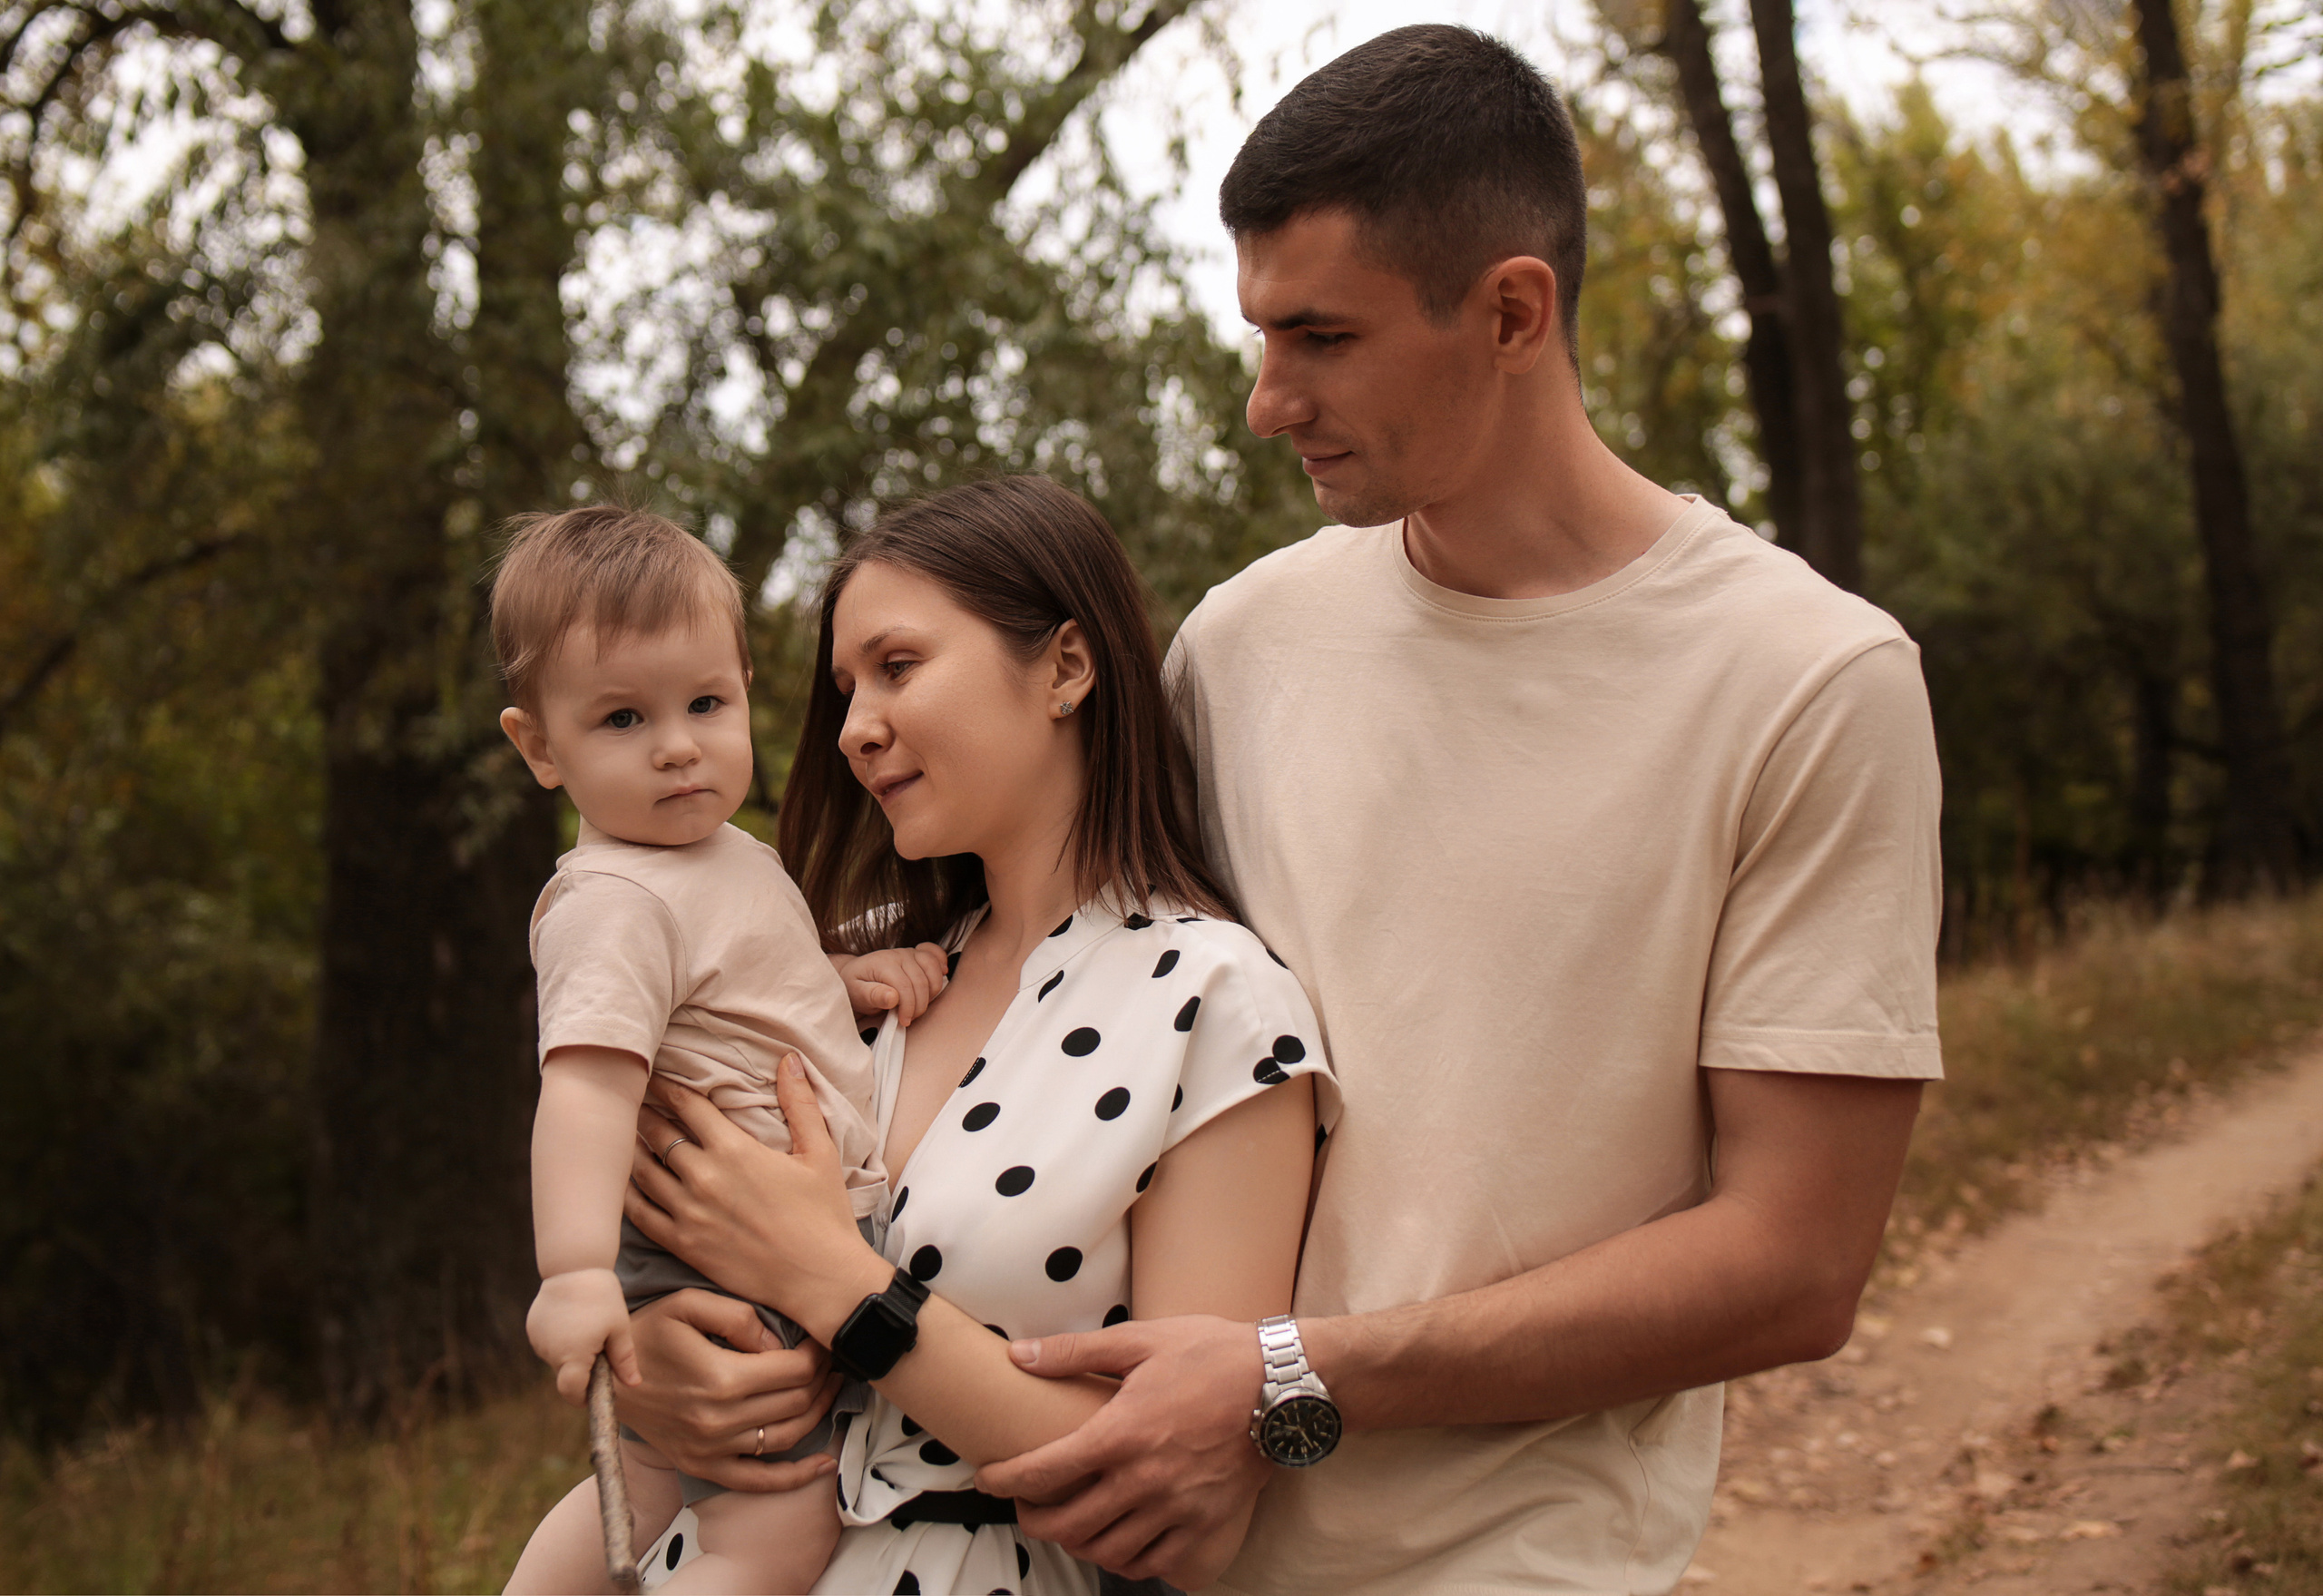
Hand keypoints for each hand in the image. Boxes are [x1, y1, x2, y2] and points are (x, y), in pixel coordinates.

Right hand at [527, 1268, 638, 1405]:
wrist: (574, 1265)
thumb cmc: (602, 1297)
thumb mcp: (619, 1328)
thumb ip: (624, 1360)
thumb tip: (633, 1385)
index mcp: (573, 1356)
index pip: (571, 1392)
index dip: (582, 1398)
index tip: (594, 1395)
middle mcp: (550, 1352)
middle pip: (566, 1375)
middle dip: (582, 1370)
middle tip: (600, 1347)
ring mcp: (538, 1340)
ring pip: (557, 1358)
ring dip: (571, 1352)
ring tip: (587, 1326)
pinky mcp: (532, 1328)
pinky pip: (548, 1343)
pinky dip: (560, 1339)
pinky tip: (572, 1318)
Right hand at [616, 1289, 841, 1491]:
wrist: (600, 1380)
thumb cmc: (646, 1334)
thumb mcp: (686, 1305)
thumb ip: (737, 1316)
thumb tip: (776, 1343)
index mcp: (720, 1378)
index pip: (793, 1369)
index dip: (818, 1353)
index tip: (822, 1339)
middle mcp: (719, 1420)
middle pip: (796, 1402)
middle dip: (822, 1378)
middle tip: (831, 1360)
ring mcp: (711, 1449)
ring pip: (787, 1437)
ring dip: (819, 1414)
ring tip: (830, 1390)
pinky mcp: (703, 1466)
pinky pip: (758, 1481)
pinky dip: (795, 1477)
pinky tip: (823, 1465)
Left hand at [625, 1057, 888, 1335]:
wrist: (819, 1279)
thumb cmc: (824, 1215)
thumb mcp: (819, 1152)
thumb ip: (800, 1103)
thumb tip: (789, 1059)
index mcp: (734, 1150)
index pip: (687, 1106)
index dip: (668, 1087)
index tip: (656, 1076)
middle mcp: (703, 1178)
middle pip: (658, 1134)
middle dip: (644, 1113)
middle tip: (633, 1100)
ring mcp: (688, 1213)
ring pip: (643, 1172)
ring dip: (631, 1149)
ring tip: (624, 1135)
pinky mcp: (683, 1245)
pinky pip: (641, 1214)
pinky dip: (628, 1194)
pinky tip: (626, 1183)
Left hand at [832, 942, 949, 1024]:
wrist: (853, 975)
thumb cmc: (855, 987)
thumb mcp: (856, 994)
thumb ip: (872, 996)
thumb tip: (892, 997)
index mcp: (883, 964)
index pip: (905, 987)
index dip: (908, 1007)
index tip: (904, 1021)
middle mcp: (898, 955)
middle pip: (921, 981)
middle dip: (919, 1005)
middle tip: (910, 1018)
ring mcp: (909, 953)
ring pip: (933, 969)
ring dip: (932, 991)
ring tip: (920, 1004)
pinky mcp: (916, 954)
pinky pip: (935, 953)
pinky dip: (941, 963)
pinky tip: (941, 974)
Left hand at [973, 1316, 1271, 1587]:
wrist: (1284, 1385)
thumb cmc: (1212, 1355)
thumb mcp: (1142, 1340)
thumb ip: (1075, 1352)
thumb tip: (1020, 1355)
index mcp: (1120, 1433)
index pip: (1044, 1472)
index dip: (1005, 1481)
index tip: (988, 1479)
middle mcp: (1143, 1480)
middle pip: (1068, 1525)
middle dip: (1034, 1521)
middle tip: (1027, 1506)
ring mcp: (1176, 1508)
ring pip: (1107, 1551)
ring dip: (1077, 1543)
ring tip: (1069, 1524)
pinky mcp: (1206, 1525)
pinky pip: (1154, 1563)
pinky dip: (1127, 1560)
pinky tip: (1118, 1542)